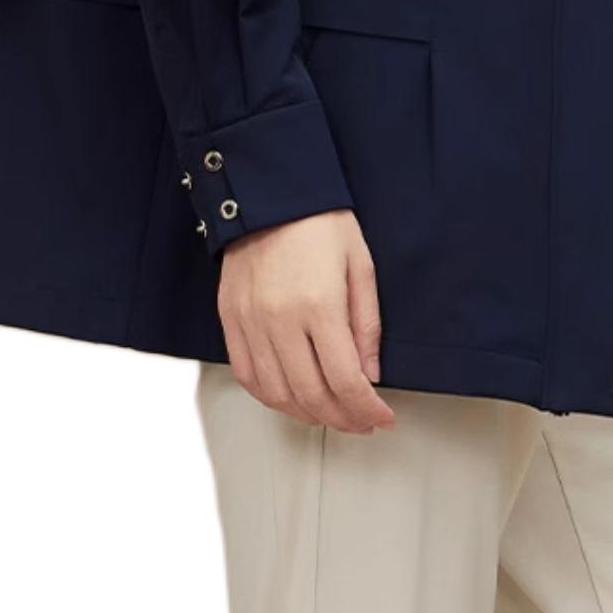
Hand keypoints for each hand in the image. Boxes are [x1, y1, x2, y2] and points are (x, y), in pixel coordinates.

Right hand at [216, 207, 396, 433]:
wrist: (269, 191)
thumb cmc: (318, 220)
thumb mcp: (359, 264)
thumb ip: (367, 324)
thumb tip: (370, 374)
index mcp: (318, 304)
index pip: (345, 381)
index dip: (367, 410)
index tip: (382, 417)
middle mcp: (280, 320)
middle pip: (311, 396)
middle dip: (343, 419)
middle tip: (361, 421)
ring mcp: (250, 322)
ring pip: (276, 394)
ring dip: (307, 414)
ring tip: (329, 412)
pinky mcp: (230, 319)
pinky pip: (246, 375)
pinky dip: (270, 396)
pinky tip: (290, 395)